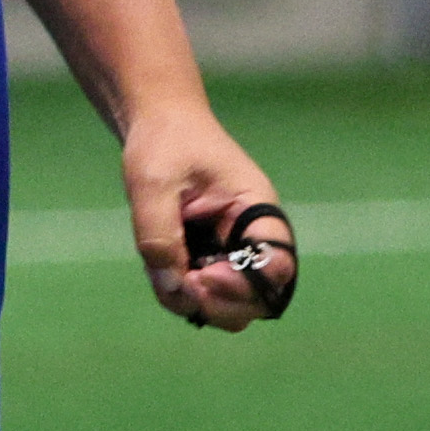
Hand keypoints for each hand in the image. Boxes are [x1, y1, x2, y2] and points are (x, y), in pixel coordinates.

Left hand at [123, 109, 294, 333]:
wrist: (156, 125)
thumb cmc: (163, 143)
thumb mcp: (152, 182)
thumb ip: (158, 234)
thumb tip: (171, 285)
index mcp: (255, 209)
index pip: (276, 264)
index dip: (245, 284)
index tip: (203, 275)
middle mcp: (251, 235)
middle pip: (259, 297)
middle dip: (222, 305)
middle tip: (184, 285)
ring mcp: (230, 250)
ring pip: (232, 304)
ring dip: (199, 305)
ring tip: (165, 278)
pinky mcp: (208, 257)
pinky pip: (203, 294)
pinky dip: (180, 295)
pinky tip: (159, 272)